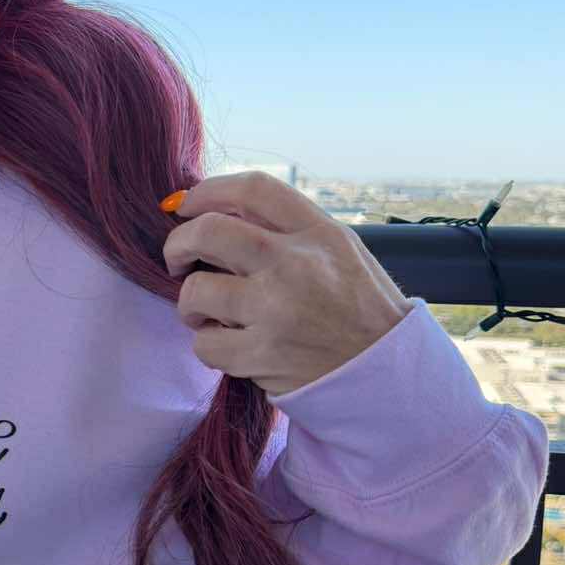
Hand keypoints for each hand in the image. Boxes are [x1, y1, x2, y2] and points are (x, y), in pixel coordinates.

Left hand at [160, 172, 411, 399]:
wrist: (388, 374)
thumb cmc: (359, 310)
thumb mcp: (340, 252)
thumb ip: (288, 230)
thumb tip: (217, 213)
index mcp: (318, 233)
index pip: (252, 189)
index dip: (207, 191)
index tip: (187, 205)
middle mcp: (297, 264)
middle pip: (209, 231)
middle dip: (177, 243)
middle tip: (177, 260)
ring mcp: (278, 310)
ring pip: (197, 291)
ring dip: (189, 303)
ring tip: (204, 312)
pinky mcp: (263, 355)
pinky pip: (204, 343)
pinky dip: (207, 343)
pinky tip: (227, 343)